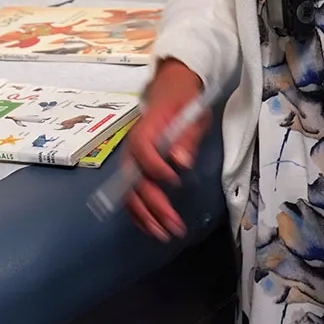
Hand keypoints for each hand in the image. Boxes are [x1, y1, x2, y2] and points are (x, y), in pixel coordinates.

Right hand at [123, 59, 207, 240]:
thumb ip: (186, 137)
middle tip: (173, 225)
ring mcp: (133, 159)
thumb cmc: (184, 99)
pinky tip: (152, 227)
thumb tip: (181, 162)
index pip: (142, 148)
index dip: (154, 166)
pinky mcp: (137, 169)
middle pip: (135, 178)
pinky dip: (140, 213)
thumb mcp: (193, 111)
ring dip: (145, 215)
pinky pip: (131, 193)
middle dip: (152, 205)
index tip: (174, 181)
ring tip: (163, 234)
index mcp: (147, 127)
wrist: (171, 88)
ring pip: (130, 191)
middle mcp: (133, 146)